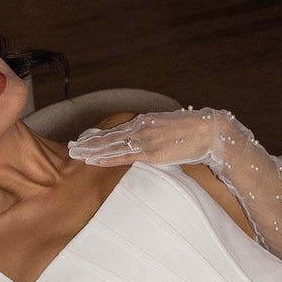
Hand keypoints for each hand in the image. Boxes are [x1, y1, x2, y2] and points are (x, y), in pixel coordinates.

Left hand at [68, 108, 224, 168]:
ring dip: (92, 150)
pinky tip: (94, 161)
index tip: (84, 139)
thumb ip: (156, 135)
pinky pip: (124, 156)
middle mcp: (141, 127)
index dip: (98, 135)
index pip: (115, 129)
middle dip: (89, 142)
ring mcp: (145, 139)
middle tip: (72, 147)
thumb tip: (153, 143)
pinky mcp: (151, 152)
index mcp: (144, 121)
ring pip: (111, 145)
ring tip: (76, 154)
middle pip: (109, 136)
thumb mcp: (170, 129)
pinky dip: (107, 158)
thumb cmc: (193, 132)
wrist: (208, 131)